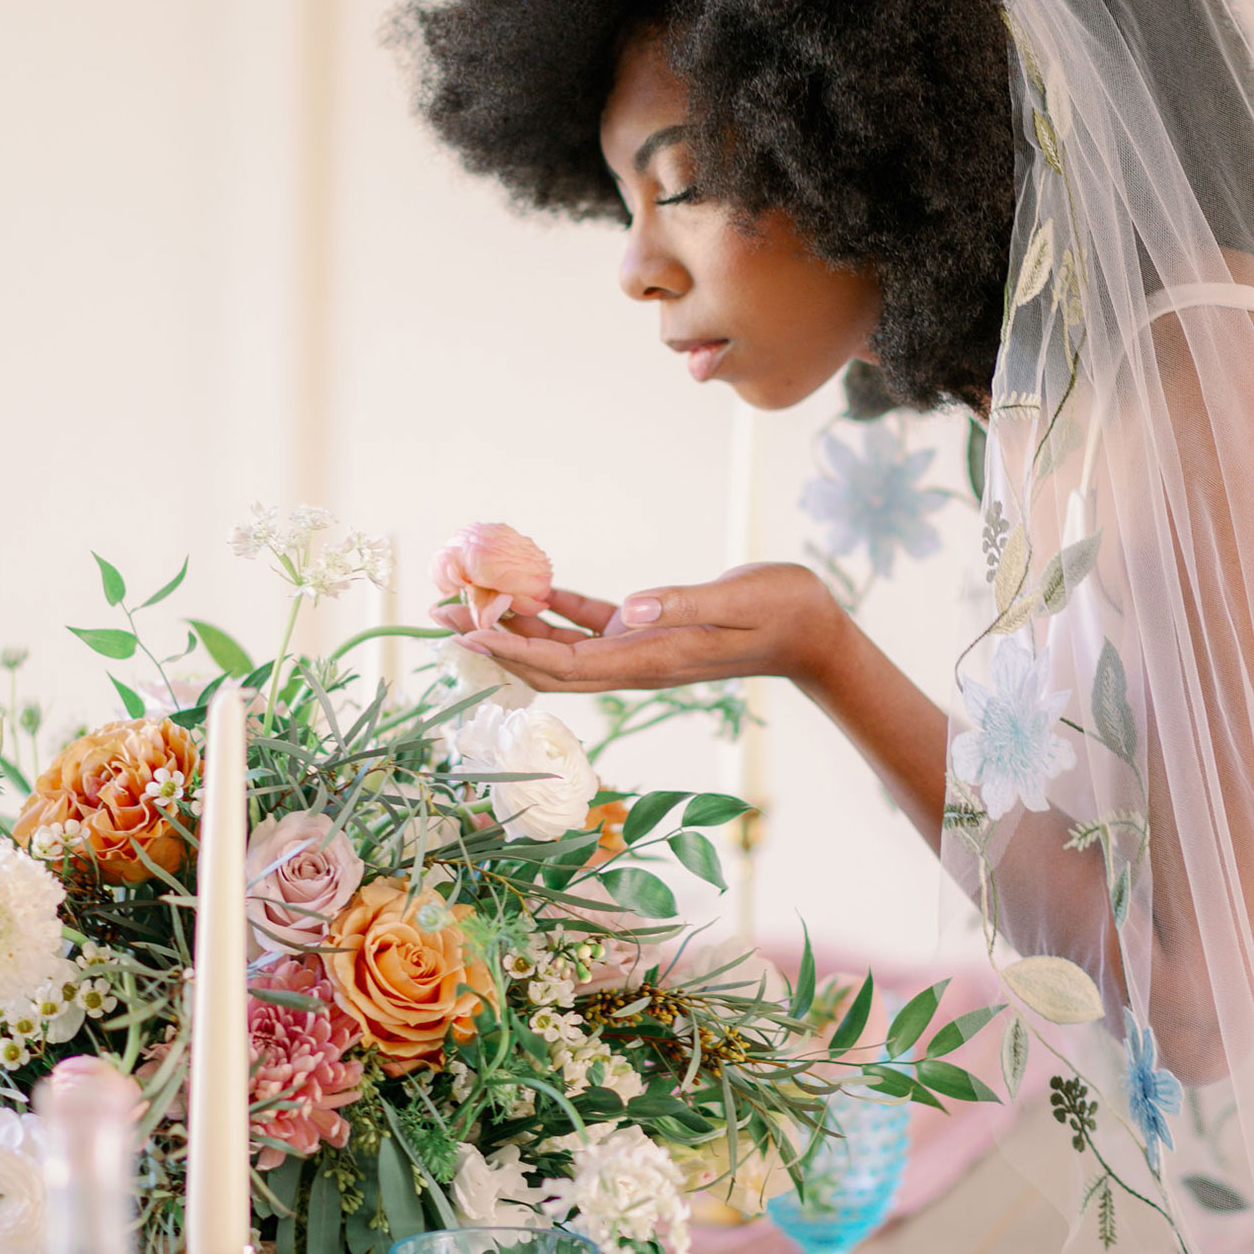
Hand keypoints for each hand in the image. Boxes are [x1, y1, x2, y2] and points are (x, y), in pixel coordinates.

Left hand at [434, 564, 844, 695]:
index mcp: (652, 658)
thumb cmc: (785, 612)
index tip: (466, 632)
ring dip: (513, 628)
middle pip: (548, 663)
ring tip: (464, 604)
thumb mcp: (739, 601)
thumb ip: (684, 605)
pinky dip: (554, 610)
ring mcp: (641, 649)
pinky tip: (527, 590)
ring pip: (561, 646)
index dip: (513, 649)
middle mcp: (637, 661)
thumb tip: (630, 608)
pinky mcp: (649, 630)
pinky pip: (590, 625)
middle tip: (438, 616)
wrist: (816, 636)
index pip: (566, 663)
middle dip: (493, 644)